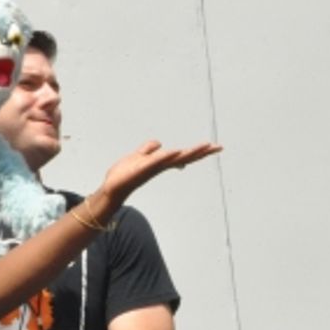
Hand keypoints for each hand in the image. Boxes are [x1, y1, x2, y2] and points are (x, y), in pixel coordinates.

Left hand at [94, 140, 221, 210]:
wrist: (111, 187)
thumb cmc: (124, 174)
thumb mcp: (137, 156)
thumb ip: (148, 149)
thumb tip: (159, 143)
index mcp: (161, 162)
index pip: (183, 155)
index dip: (198, 151)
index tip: (214, 146)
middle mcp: (160, 166)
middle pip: (184, 157)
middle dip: (201, 152)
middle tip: (218, 147)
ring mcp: (152, 168)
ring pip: (174, 159)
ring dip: (189, 152)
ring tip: (205, 146)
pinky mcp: (141, 169)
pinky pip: (155, 162)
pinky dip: (165, 156)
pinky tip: (175, 151)